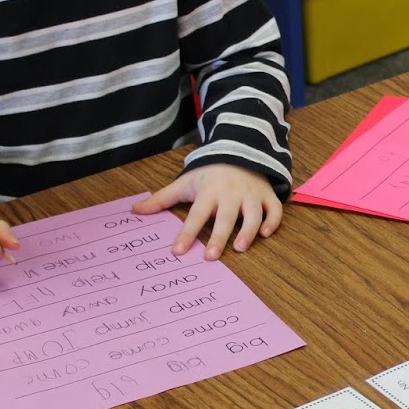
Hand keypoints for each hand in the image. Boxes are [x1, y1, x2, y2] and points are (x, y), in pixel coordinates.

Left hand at [132, 164, 281, 258]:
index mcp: (208, 192)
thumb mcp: (184, 183)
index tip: (178, 252)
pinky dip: (272, 222)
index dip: (187, 234)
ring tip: (240, 248)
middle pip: (225, 218)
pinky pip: (274, 209)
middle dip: (218, 237)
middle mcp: (230, 194)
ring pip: (252, 214)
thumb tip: (135, 211)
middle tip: (211, 257)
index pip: (196, 216)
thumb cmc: (208, 175)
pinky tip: (265, 235)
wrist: (238, 151)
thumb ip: (161, 199)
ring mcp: (250, 194)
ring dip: (247, 231)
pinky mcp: (266, 195)